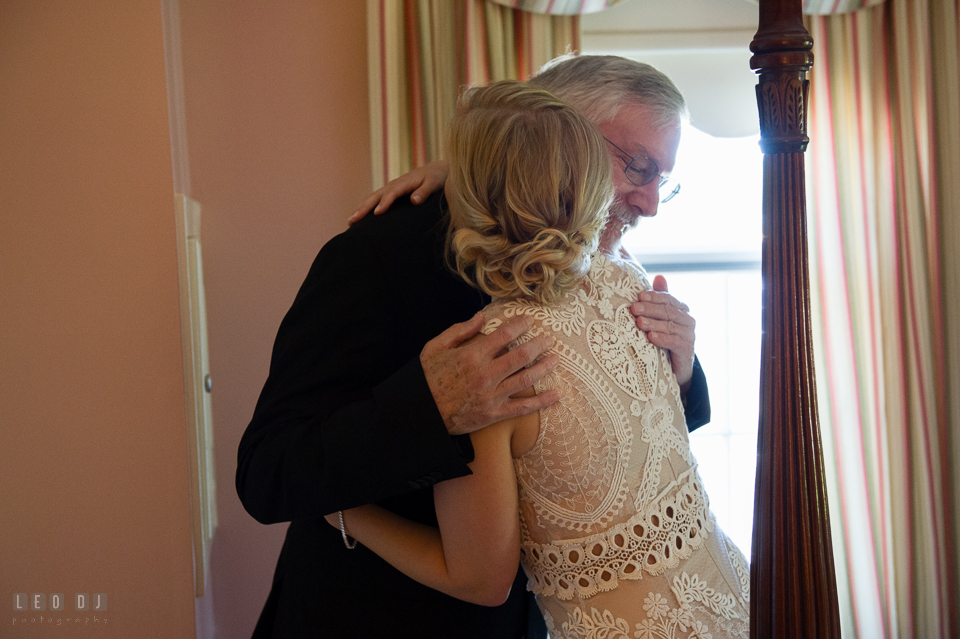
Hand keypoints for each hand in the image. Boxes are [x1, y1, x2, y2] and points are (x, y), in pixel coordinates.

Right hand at [349, 160, 449, 224]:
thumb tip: (414, 201)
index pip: (391, 193)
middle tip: (353, 220)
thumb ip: (424, 192)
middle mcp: (395, 184)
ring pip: (373, 198)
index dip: (384, 203)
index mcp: (404, 182)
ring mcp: (392, 188)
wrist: (438, 170)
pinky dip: (367, 207)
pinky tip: (360, 216)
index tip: (377, 213)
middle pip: (376, 196)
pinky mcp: (392, 191)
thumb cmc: (437, 178)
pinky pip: (377, 199)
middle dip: (364, 208)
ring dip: (361, 208)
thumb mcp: (434, 184)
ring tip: (350, 221)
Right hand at [421, 312, 559, 436]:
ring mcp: (491, 396)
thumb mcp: (435, 348)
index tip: (530, 320)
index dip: (520, 325)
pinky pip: (522, 408)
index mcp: (471, 356)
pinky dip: (541, 402)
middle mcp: (485, 375)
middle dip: (539, 344)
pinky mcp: (494, 414)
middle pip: (521, 356)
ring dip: (544, 367)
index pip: (504, 335)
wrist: (420, 413)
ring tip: (556, 358)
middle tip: (550, 339)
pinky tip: (555, 395)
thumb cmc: (426, 379)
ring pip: (526, 379)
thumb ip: (459, 331)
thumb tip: (481, 317)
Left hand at [631, 275, 695, 390]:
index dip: (654, 297)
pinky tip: (651, 337)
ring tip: (639, 322)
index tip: (639, 296)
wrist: (675, 368)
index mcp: (681, 309)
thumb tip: (659, 276)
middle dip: (650, 309)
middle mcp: (687, 320)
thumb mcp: (661, 318)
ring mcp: (689, 335)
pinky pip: (674, 342)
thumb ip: (660, 299)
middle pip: (668, 311)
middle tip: (634, 308)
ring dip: (653, 323)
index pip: (668, 299)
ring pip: (670, 326)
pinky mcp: (687, 350)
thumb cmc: (665, 338)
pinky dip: (662, 339)